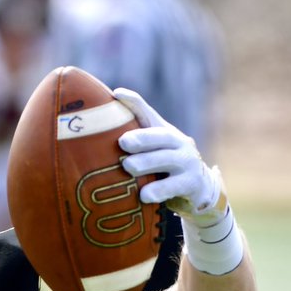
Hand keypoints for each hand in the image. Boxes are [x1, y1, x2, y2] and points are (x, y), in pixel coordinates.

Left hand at [114, 87, 223, 223]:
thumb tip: (90, 136)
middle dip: (143, 137)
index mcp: (163, 132)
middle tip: (123, 141)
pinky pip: (175, 187)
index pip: (148, 114)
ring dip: (148, 162)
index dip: (134, 103)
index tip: (116, 94)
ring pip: (168, 160)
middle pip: (162, 136)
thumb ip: (129, 144)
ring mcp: (187, 162)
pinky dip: (159, 190)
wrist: (199, 187)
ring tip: (129, 166)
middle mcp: (178, 143)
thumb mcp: (150, 152)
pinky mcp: (191, 183)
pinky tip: (144, 195)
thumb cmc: (163, 167)